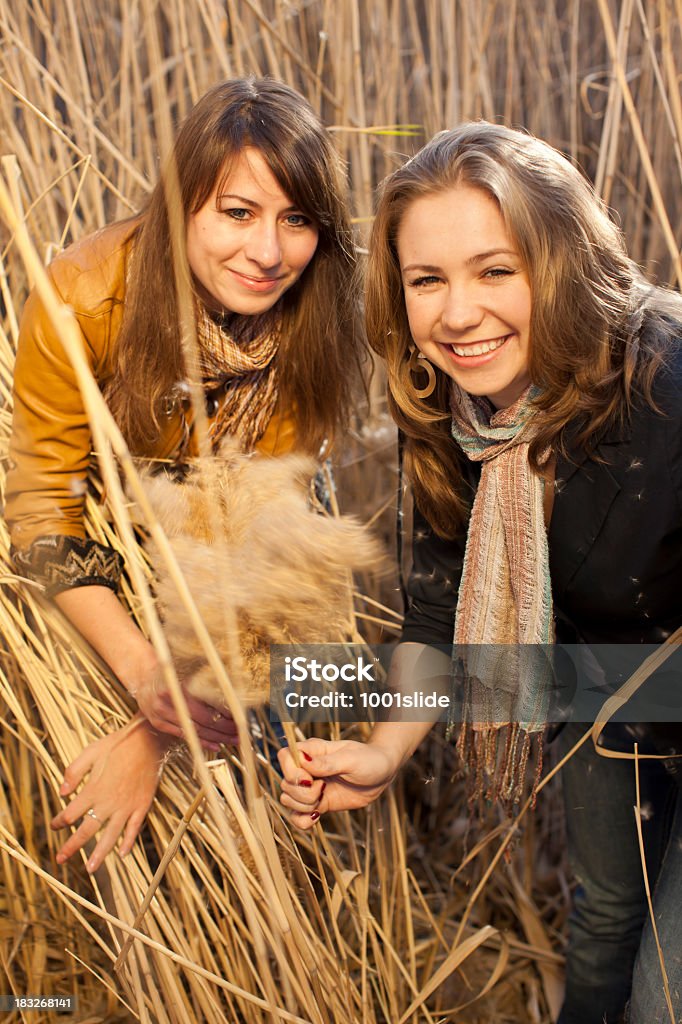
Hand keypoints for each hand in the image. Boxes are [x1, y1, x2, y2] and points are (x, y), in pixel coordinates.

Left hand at [50, 716, 170, 871]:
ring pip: (111, 835)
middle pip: (88, 830)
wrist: (148, 740)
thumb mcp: (91, 751)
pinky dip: (128, 842)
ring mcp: (127, 806)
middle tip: (61, 858)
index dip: (60, 821)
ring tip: (91, 868)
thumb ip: (74, 772)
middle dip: (72, 846)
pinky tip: (122, 854)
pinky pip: (134, 828)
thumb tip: (62, 792)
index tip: (54, 825)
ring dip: (99, 853)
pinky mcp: (142, 805)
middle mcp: (109, 802)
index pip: (71, 812)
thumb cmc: (118, 744)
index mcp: (94, 789)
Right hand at [132, 667, 238, 749]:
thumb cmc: (173, 672)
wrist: (144, 677)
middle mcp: (170, 697)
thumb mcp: (188, 668)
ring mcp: (162, 712)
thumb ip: (207, 678)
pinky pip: (184, 736)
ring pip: (195, 730)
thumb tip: (234, 692)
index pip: (208, 701)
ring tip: (233, 740)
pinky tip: (216, 745)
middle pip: (203, 718)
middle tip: (240, 731)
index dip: (225, 711)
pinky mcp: (159, 723)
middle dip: (225, 727)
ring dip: (217, 737)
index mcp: (180, 681)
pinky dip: (201, 742)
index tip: (241, 715)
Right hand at [278, 737, 398, 829]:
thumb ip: (326, 763)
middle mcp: (307, 768)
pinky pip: (297, 816)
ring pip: (288, 800)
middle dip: (302, 792)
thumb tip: (304, 761)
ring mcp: (310, 787)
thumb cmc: (368, 759)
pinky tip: (317, 817)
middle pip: (285, 783)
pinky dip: (302, 821)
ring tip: (323, 798)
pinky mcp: (317, 803)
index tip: (310, 778)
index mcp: (312, 751)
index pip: (285, 756)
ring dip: (303, 806)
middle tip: (323, 788)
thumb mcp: (350, 759)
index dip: (291, 771)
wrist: (382, 775)